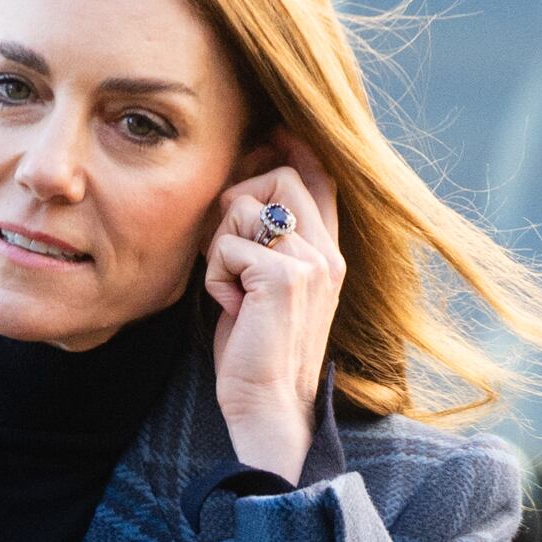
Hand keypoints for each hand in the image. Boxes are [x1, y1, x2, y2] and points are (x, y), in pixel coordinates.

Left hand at [205, 133, 344, 481]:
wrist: (269, 405)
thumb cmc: (256, 352)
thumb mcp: (266, 290)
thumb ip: (268, 245)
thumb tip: (243, 193)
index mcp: (328, 253)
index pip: (320, 179)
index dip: (293, 150)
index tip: (270, 136)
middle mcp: (327, 252)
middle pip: (279, 177)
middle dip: (235, 203)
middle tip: (224, 250)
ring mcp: (310, 262)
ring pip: (245, 208)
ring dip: (219, 246)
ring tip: (230, 289)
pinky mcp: (283, 277)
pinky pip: (226, 245)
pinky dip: (213, 275)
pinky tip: (230, 307)